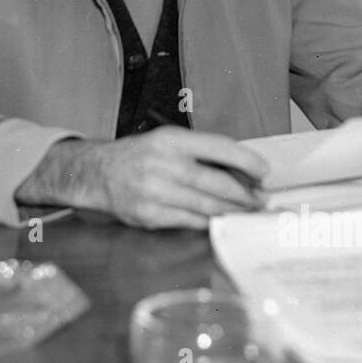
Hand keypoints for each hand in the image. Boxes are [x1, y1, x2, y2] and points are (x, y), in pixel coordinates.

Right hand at [15, 128, 268, 229]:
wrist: (98, 173)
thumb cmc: (140, 156)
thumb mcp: (168, 141)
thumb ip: (201, 153)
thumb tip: (243, 171)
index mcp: (171, 140)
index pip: (219, 148)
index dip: (247, 161)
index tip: (264, 172)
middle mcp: (163, 165)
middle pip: (217, 183)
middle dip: (245, 195)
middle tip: (261, 200)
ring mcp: (155, 193)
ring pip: (207, 206)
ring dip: (232, 212)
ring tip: (247, 212)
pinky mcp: (150, 215)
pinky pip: (190, 222)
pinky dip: (209, 222)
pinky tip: (220, 220)